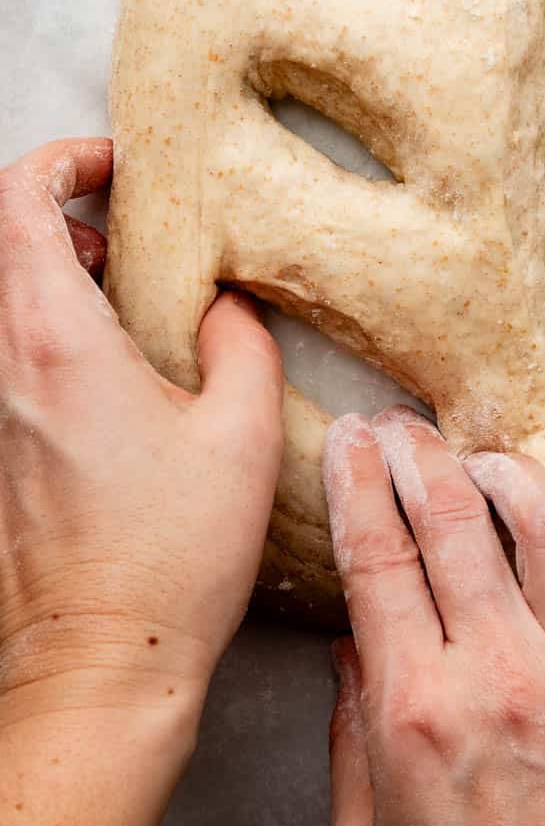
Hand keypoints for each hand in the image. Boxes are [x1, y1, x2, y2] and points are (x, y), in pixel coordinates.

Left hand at [0, 137, 283, 721]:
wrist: (99, 663)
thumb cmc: (167, 556)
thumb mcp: (240, 432)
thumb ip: (239, 342)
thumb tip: (225, 306)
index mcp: (56, 342)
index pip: (17, 206)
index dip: (59, 162)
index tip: (112, 163)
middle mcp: (4, 369)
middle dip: (55, 211)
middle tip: (121, 223)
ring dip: (48, 271)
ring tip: (118, 291)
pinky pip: (6, 358)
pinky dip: (44, 328)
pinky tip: (109, 367)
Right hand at [324, 408, 544, 825]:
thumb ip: (352, 736)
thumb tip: (356, 647)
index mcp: (419, 710)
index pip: (377, 555)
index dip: (356, 481)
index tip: (349, 442)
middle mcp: (503, 674)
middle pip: (453, 518)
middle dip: (416, 452)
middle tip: (400, 426)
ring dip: (512, 473)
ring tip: (485, 460)